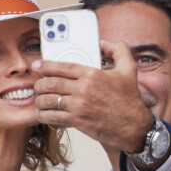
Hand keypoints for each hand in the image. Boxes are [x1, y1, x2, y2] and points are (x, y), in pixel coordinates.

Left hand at [32, 40, 151, 152]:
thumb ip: (118, 50)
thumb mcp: (129, 69)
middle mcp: (83, 88)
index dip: (45, 65)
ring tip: (39, 101)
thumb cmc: (130, 101)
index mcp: (92, 74)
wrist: (133, 127)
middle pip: (50, 83)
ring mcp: (79, 105)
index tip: (37, 66)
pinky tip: (43, 115)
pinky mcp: (77, 121)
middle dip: (39, 84)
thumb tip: (104, 43)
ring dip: (39, 100)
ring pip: (48, 100)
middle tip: (37, 86)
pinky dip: (44, 116)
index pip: (62, 66)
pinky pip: (53, 117)